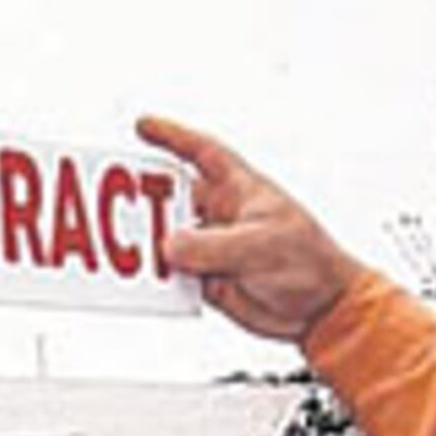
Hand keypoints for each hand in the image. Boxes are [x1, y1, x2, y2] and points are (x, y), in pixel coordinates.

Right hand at [140, 115, 365, 344]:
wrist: (323, 310)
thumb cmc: (310, 264)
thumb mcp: (262, 246)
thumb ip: (213, 246)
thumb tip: (169, 247)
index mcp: (242, 189)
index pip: (202, 152)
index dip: (172, 136)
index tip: (142, 126)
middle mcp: (223, 214)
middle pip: (173, 196)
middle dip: (144, 196)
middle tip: (113, 199)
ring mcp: (213, 248)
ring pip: (167, 239)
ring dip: (147, 244)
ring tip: (121, 248)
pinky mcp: (208, 281)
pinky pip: (173, 276)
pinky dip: (157, 280)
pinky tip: (143, 282)